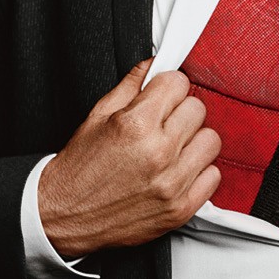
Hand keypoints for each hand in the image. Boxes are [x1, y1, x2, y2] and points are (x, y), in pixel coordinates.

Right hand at [38, 59, 221, 255]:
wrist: (64, 215)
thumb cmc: (79, 167)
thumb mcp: (97, 116)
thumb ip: (130, 86)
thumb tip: (153, 64)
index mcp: (136, 125)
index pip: (178, 83)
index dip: (168, 87)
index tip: (162, 95)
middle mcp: (158, 152)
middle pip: (197, 108)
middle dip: (180, 110)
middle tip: (163, 122)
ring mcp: (172, 183)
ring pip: (211, 140)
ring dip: (194, 140)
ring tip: (173, 147)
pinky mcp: (180, 208)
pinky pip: (213, 176)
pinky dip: (199, 171)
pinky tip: (178, 170)